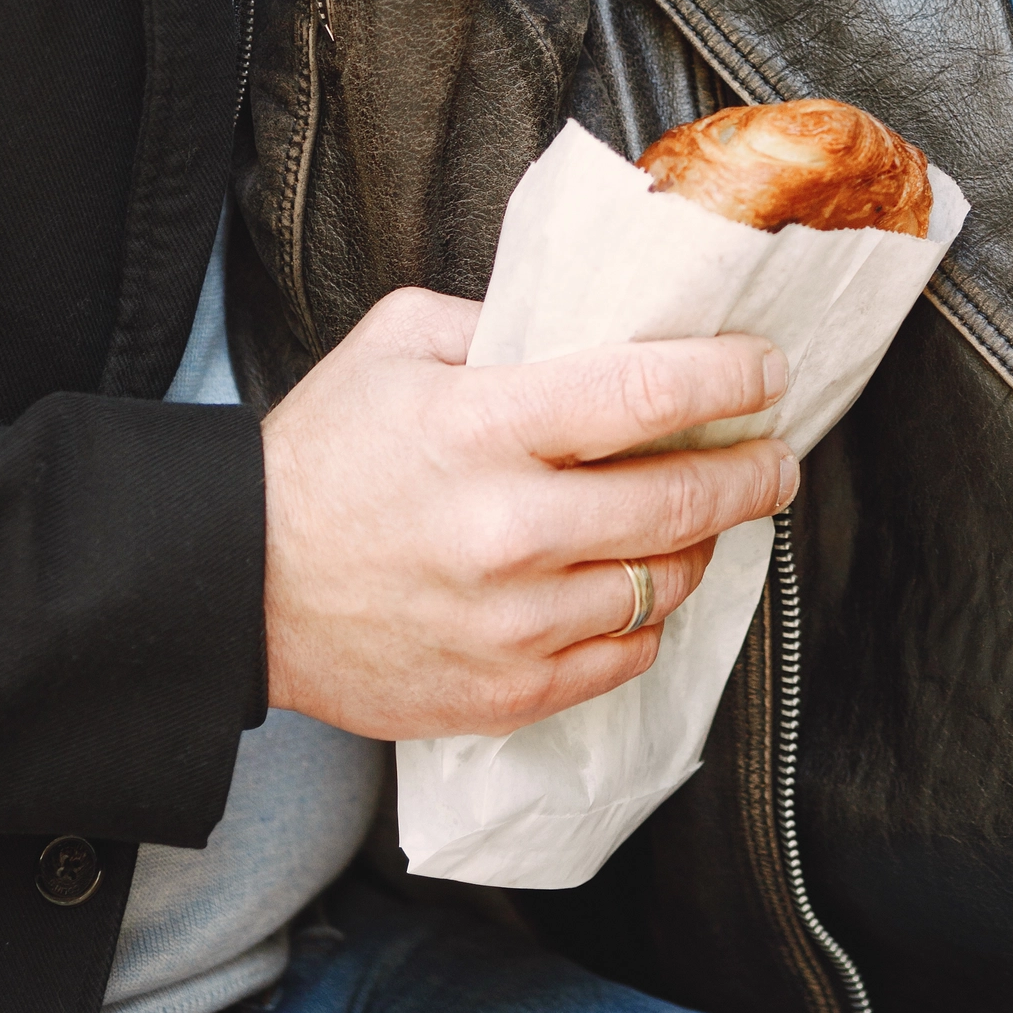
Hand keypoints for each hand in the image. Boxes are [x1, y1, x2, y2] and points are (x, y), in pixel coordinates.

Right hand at [261, 286, 797, 739]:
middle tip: (775, 457)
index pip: (647, 393)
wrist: (237, 584)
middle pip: (683, 499)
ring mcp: (512, 621)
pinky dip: (645, 619)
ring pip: (664, 582)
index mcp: (485, 426)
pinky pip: (624, 657)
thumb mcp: (396, 343)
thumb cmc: (319, 457)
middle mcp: (509, 527)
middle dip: (753, 472)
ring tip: (699, 519)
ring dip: (700, 546)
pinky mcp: (505, 691)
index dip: (729, 377)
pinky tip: (634, 586)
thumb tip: (595, 326)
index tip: (767, 370)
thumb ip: (499, 321)